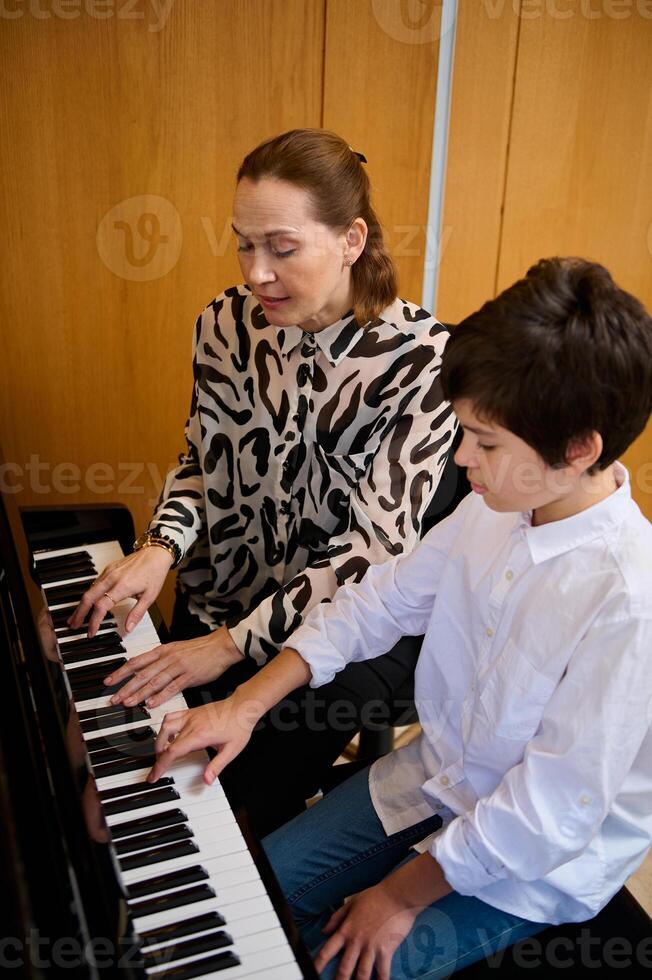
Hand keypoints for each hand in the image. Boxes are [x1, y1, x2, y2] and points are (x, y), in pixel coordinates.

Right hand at [68, 545, 172, 636]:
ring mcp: (109, 572)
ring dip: (82, 604)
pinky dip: (89, 595)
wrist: (156, 552)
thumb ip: (137, 614)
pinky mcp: (109, 568)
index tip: (91, 632)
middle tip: (74, 625)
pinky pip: (95, 583)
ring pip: (89, 590)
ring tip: (78, 617)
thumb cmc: (155, 572)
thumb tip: (128, 628)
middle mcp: (112, 578)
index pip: (101, 607)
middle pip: (88, 598)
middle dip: (79, 613)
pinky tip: (88, 602)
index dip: (94, 621)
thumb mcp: (150, 596)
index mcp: (122, 586)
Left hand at [104, 627, 242, 708]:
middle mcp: (167, 658)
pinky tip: (151, 703)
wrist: (220, 646)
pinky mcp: (190, 676)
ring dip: (139, 693)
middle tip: (114, 698)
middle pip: (142, 673)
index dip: (121, 672)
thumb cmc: (199, 649)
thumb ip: (161, 660)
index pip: (136, 661)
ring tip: (128, 703)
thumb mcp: (176, 650)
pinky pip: (172, 687)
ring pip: (154, 681)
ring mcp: (178, 667)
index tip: (109, 681)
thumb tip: (145, 671)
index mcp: (162, 651)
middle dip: (126, 687)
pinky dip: (160, 696)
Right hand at [148, 693, 262, 783]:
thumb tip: (207, 780)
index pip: (173, 752)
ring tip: (162, 753)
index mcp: (200, 735)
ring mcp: (190, 716)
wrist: (243, 706)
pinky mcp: (191, 711)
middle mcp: (191, 724)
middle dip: (158, 758)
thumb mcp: (232, 750)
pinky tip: (170, 736)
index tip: (154, 776)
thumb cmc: (239, 726)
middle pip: (165, 741)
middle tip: (158, 769)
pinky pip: (171, 716)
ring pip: (164, 727)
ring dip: (159, 741)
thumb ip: (217, 766)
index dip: (160, 765)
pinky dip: (165, 727)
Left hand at [315, 881, 420, 979]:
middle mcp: (356, 941)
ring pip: (362, 975)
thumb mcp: (351, 903)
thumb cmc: (375, 897)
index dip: (318, 964)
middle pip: (344, 969)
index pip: (327, 951)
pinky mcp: (386, 951)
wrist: (396, 896)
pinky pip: (382, 972)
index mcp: (346, 930)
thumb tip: (324, 931)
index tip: (312, 972)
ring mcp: (371, 948)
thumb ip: (337, 918)